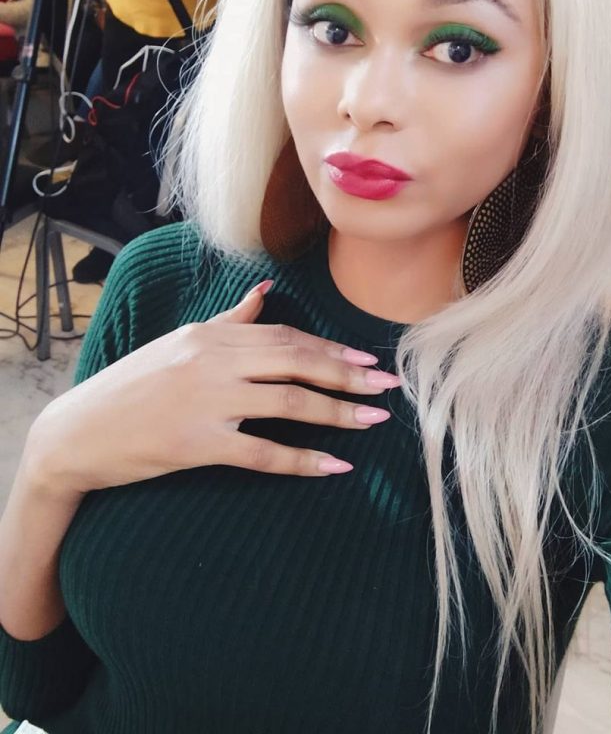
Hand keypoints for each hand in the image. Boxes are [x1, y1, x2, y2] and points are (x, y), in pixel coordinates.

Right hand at [23, 282, 397, 497]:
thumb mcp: (178, 342)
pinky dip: (302, 459)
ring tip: (372, 420)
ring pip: (288, 401)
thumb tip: (265, 292)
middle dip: (347, 373)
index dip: (330, 347)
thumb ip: (228, 320)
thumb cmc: (132, 386)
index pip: (285, 336)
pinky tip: (333, 466)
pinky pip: (262, 451)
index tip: (366, 358)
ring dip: (337, 412)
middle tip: (385, 386)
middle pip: (296, 361)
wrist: (78, 432)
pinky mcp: (198, 443)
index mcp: (211, 335)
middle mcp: (213, 361)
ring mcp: (206, 401)